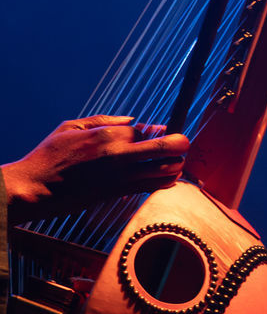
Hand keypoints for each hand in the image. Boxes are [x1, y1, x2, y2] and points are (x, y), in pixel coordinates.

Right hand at [2, 115, 189, 219]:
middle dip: (180, 143)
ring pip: (164, 170)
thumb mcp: (72, 126)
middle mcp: (118, 155)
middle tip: (183, 143)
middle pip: (166, 147)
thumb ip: (105, 120)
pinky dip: (164, 181)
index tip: (162, 132)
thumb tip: (133, 119)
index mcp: (107, 134)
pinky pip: (151, 187)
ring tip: (177, 161)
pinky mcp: (117, 194)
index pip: (147, 130)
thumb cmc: (50, 155)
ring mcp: (120, 177)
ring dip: (175, 165)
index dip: (157, 131)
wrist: (35, 188)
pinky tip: (168, 177)